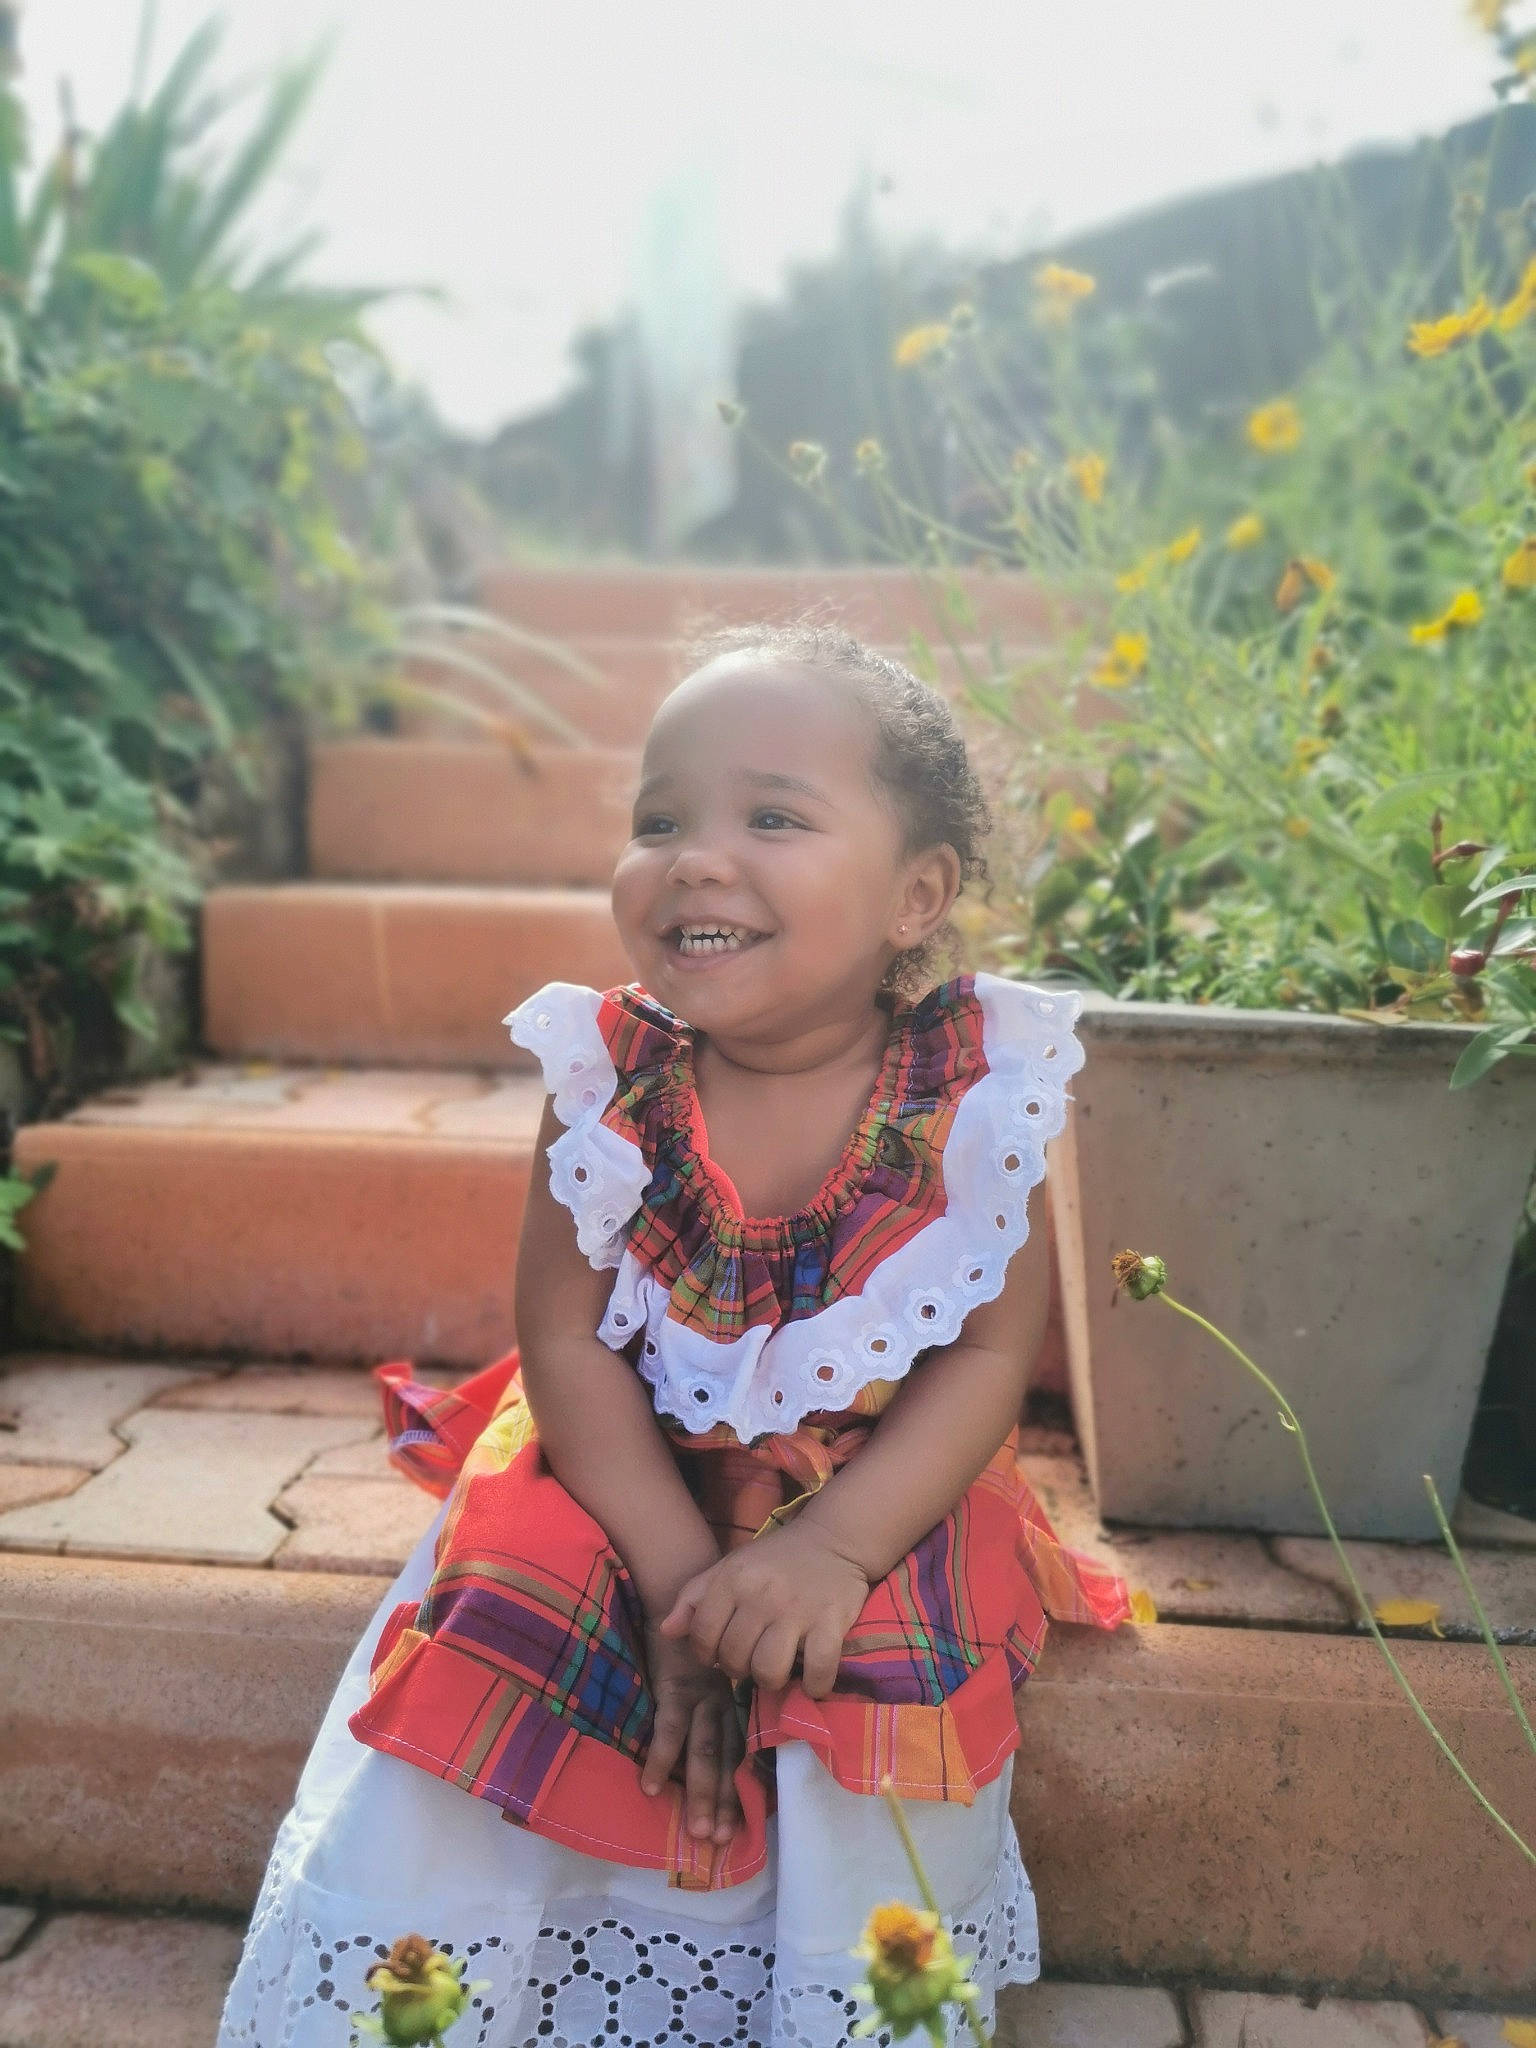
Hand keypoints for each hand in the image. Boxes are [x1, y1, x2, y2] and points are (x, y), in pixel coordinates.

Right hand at [641, 1621, 744, 1845]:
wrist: (677, 1584)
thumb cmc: (694, 1624)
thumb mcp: (714, 1660)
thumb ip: (719, 1692)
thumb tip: (723, 1737)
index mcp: (728, 1698)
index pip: (737, 1751)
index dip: (738, 1789)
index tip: (739, 1827)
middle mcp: (719, 1701)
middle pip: (724, 1760)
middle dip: (722, 1802)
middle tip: (720, 1842)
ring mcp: (698, 1695)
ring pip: (704, 1752)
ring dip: (702, 1792)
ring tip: (698, 1831)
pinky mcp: (674, 1685)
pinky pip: (669, 1728)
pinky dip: (663, 1759)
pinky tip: (653, 1788)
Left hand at [659, 1524, 869, 1698]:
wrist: (833, 1540)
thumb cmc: (776, 1559)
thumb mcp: (730, 1567)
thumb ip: (695, 1596)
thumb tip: (667, 1631)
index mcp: (733, 1580)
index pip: (702, 1635)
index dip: (705, 1654)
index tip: (719, 1653)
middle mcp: (761, 1596)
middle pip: (734, 1658)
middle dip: (738, 1668)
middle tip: (751, 1658)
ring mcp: (797, 1611)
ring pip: (768, 1671)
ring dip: (770, 1680)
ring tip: (776, 1668)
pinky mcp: (831, 1622)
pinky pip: (817, 1671)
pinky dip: (814, 1685)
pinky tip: (811, 1680)